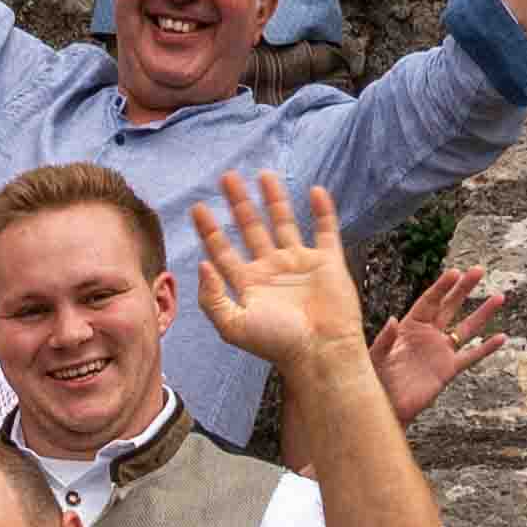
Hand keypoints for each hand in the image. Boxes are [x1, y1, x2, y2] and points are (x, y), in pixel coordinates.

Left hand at [184, 164, 369, 384]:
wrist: (321, 352)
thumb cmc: (277, 344)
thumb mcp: (233, 325)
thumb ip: (212, 297)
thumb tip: (202, 264)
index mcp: (248, 284)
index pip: (223, 250)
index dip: (210, 230)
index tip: (198, 207)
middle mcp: (272, 270)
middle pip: (251, 228)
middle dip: (239, 203)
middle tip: (227, 177)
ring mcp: (300, 264)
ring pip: (285, 223)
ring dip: (274, 199)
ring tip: (263, 174)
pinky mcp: (328, 262)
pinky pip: (325, 230)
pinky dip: (323, 211)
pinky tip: (316, 191)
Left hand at [376, 255, 506, 427]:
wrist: (386, 407)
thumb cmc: (375, 380)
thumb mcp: (375, 357)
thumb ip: (384, 339)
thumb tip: (393, 319)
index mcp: (409, 327)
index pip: (429, 301)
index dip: (442, 287)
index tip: (455, 272)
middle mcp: (428, 335)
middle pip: (449, 307)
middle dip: (464, 289)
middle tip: (478, 271)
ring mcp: (440, 351)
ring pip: (466, 328)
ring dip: (482, 313)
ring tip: (499, 297)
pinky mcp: (448, 370)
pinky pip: (471, 356)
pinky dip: (486, 348)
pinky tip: (501, 337)